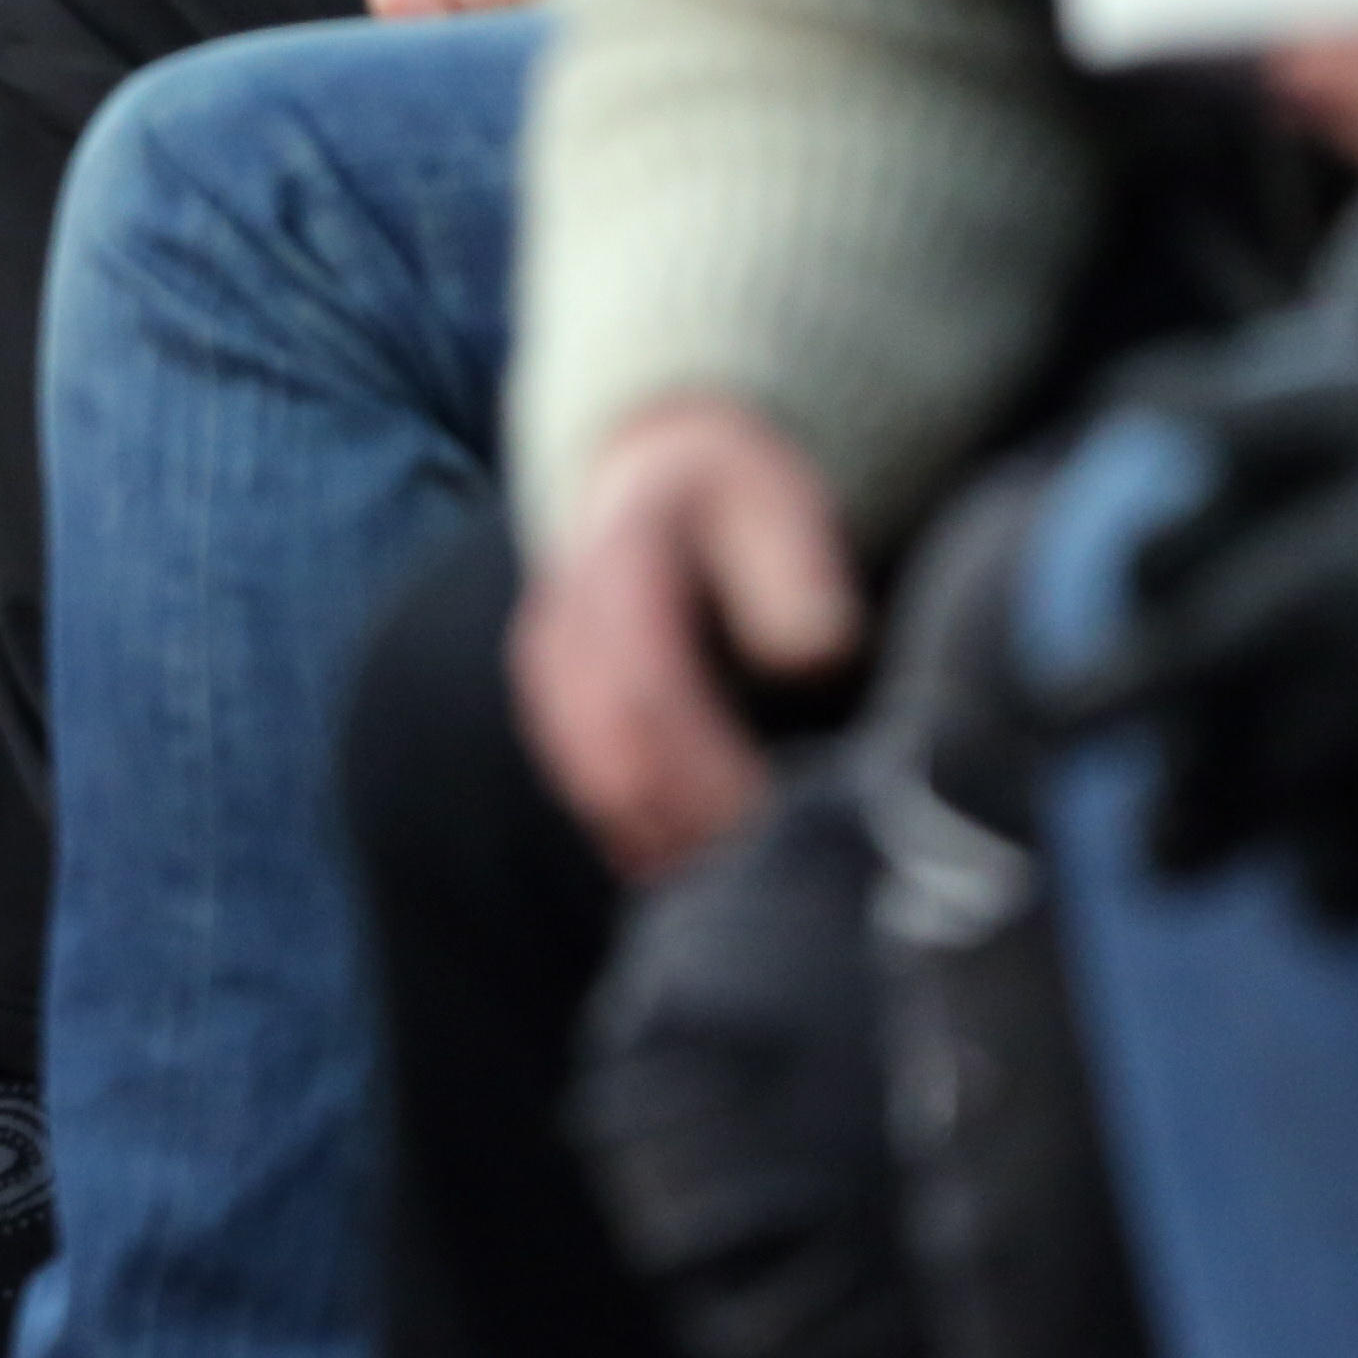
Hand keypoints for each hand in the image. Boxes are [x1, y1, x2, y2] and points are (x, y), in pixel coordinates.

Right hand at [514, 397, 864, 877]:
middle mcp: (563, 620)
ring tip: (742, 879)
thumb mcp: (774, 497)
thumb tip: (809, 652)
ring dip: (663, 841)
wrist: (649, 478)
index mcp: (618, 560)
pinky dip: (640, 834)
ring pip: (589, 782)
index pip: (646, 692)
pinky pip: (585, 786)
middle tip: (769, 872)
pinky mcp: (551, 706)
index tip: (774, 820)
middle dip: (689, 826)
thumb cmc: (730, 499)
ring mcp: (547, 667)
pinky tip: (698, 864)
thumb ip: (794, 565)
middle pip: (609, 755)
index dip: (706, 771)